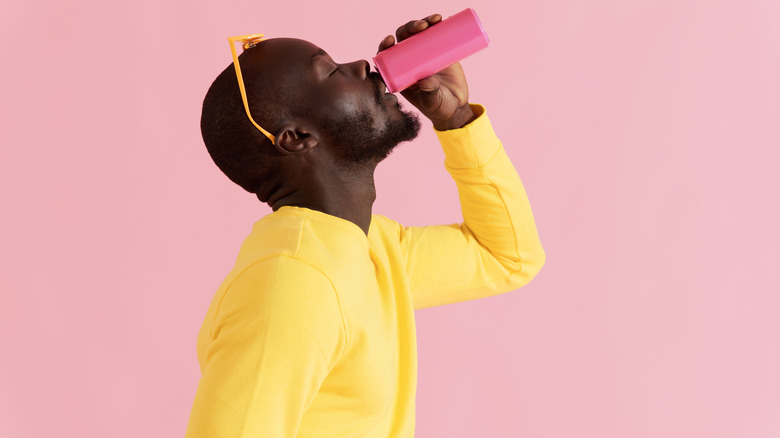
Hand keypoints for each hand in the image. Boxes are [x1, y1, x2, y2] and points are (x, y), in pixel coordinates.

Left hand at [377, 14, 475, 129]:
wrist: (456, 106)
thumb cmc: (439, 107)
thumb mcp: (432, 102)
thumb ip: (429, 93)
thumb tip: (425, 81)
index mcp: (400, 74)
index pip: (387, 56)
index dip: (385, 45)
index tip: (390, 40)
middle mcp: (410, 61)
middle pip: (403, 40)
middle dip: (408, 29)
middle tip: (420, 26)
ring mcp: (424, 55)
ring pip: (419, 34)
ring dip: (423, 23)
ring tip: (434, 20)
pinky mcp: (439, 51)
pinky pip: (436, 35)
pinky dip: (437, 25)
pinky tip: (439, 19)